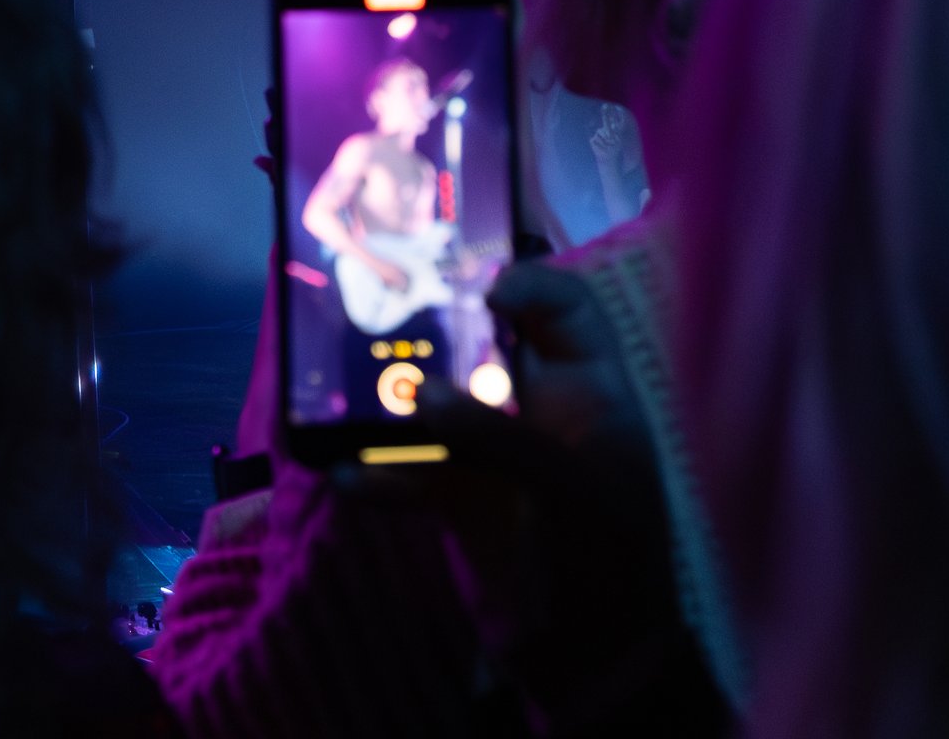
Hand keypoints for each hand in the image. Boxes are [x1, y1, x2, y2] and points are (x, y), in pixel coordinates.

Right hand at [341, 262, 671, 697]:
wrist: (597, 664)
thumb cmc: (608, 560)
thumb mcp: (568, 489)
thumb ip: (497, 436)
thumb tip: (419, 393)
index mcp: (589, 393)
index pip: (564, 309)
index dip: (525, 284)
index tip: (475, 290)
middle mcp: (540, 411)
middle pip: (481, 346)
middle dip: (430, 332)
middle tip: (374, 314)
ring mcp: (498, 455)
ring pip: (435, 405)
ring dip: (388, 404)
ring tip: (340, 393)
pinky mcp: (461, 500)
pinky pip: (410, 472)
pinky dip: (379, 475)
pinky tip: (348, 478)